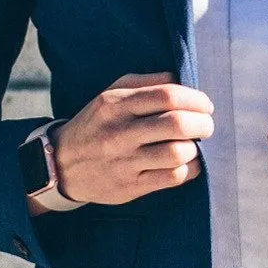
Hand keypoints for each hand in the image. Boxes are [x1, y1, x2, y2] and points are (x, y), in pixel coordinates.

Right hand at [31, 72, 212, 212]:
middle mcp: (119, 132)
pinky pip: (172, 177)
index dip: (196, 99)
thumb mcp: (111, 94)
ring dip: (195, 148)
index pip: (168, 95)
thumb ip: (146, 82)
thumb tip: (181, 80)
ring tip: (193, 144)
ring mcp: (124, 162)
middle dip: (203, 123)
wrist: (61, 164)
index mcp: (116, 104)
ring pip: (177, 153)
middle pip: (177, 124)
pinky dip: (190, 168)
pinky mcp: (130, 187)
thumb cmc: (97, 124)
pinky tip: (188, 162)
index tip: (205, 105)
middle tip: (206, 125)